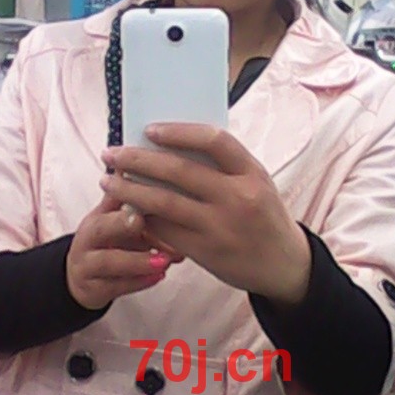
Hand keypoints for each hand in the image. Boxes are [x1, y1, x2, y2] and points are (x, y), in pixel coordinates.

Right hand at [66, 192, 180, 309]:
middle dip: (121, 223)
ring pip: (109, 262)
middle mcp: (87, 239)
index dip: (125, 194)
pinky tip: (160, 276)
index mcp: (97, 216)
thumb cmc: (106, 243)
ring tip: (165, 260)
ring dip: (139, 260)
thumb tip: (154, 171)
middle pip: (100, 228)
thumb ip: (132, 200)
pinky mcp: (94, 290)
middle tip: (143, 221)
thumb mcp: (113, 220)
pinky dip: (140, 282)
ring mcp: (87, 266)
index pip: (109, 200)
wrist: (81, 279)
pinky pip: (116, 287)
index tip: (147, 192)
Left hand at [100, 125, 311, 304]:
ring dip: (130, 190)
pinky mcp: (206, 252)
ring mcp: (221, 227)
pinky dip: (142, 218)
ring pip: (165, 203)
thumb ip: (224, 166)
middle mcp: (238, 198)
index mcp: (252, 173)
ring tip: (108, 181)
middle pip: (179, 171)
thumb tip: (171, 145)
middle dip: (138, 160)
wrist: (285, 265)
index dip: (178, 132)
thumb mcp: (257, 184)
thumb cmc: (265, 216)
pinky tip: (126, 209)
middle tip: (111, 153)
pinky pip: (165, 231)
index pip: (214, 141)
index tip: (149, 130)